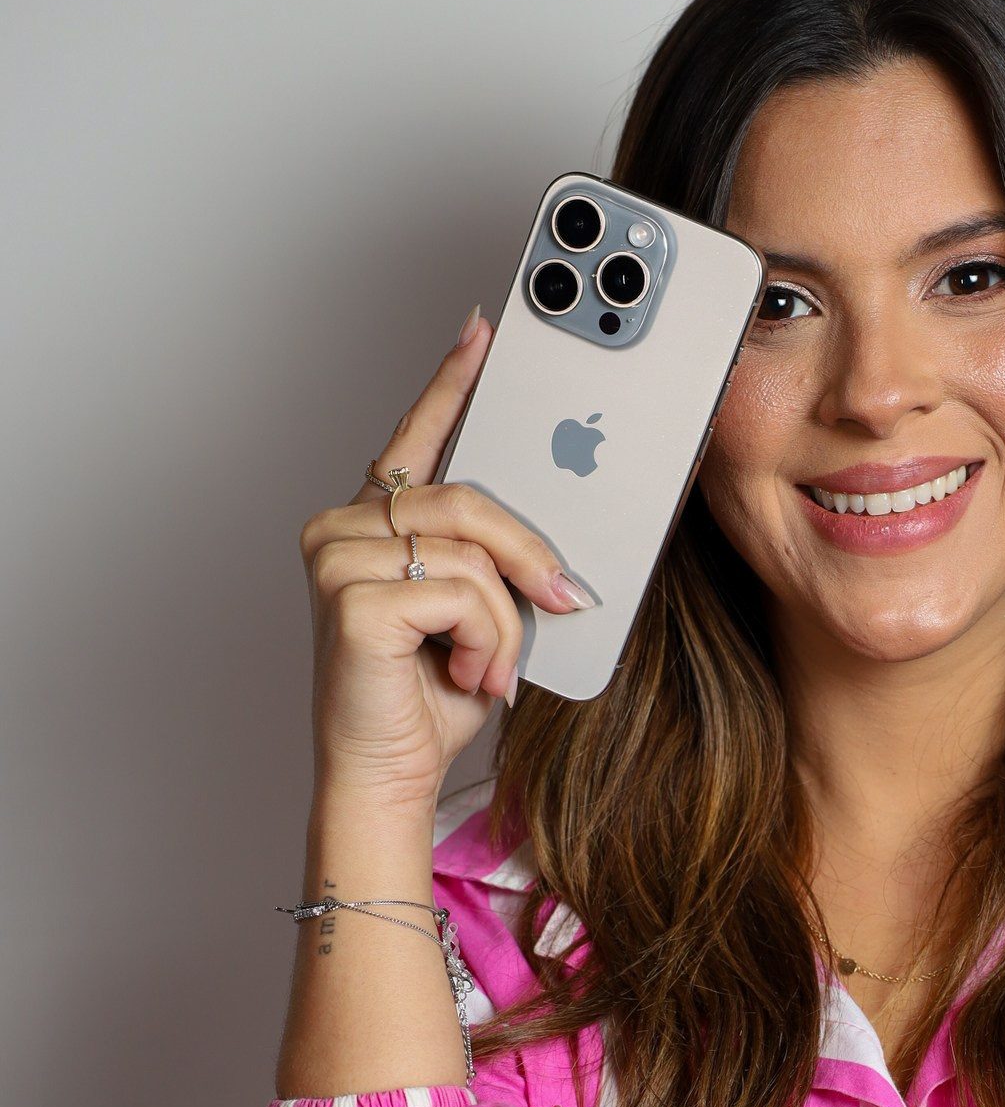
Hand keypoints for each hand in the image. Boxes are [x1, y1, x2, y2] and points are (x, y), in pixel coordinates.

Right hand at [297, 311, 593, 817]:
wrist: (391, 774)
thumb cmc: (431, 698)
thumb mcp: (485, 613)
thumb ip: (501, 560)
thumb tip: (556, 539)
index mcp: (375, 523)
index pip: (418, 436)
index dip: (453, 382)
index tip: (485, 331)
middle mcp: (344, 528)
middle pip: (469, 497)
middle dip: (530, 552)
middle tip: (565, 597)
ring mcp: (337, 558)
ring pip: (471, 549)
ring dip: (506, 617)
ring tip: (493, 663)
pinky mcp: (349, 597)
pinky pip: (461, 591)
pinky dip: (487, 638)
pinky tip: (470, 672)